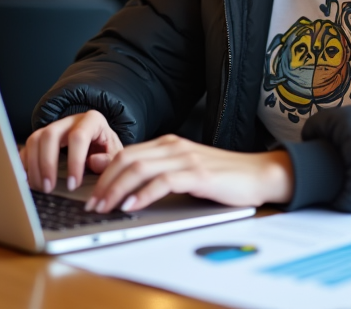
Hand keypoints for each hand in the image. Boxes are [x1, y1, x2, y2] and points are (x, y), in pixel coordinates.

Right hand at [21, 110, 122, 193]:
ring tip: (41, 188)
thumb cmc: (108, 150)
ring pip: (35, 139)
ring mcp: (54, 127)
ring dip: (34, 165)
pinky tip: (29, 180)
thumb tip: (93, 162)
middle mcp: (70, 120)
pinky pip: (27, 146)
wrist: (101, 143)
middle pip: (50, 135)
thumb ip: (109, 160)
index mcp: (92, 120)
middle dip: (47, 163)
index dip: (75, 162)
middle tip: (49, 188)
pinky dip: (25, 164)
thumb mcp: (116, 155)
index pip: (79, 136)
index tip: (74, 185)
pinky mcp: (42, 137)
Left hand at [85, 134, 293, 212]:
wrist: (259, 174)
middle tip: (93, 205)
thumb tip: (119, 175)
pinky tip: (133, 206)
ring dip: (117, 190)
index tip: (91, 195)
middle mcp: (174, 147)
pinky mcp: (198, 174)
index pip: (126, 154)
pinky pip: (163, 182)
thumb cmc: (222, 176)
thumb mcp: (183, 170)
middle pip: (127, 160)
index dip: (104, 174)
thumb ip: (155, 170)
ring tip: (106, 207)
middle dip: (105, 183)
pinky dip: (144, 194)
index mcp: (168, 143)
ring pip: (140, 169)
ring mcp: (186, 159)